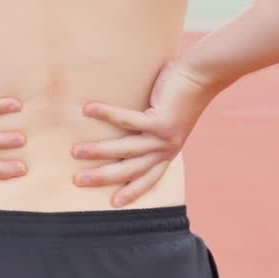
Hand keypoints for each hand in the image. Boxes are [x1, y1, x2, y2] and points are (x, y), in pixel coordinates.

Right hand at [70, 58, 220, 207]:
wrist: (202, 75)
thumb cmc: (182, 91)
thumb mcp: (166, 117)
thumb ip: (149, 125)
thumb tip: (122, 121)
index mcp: (168, 150)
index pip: (149, 177)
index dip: (132, 191)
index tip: (114, 203)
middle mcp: (166, 148)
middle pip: (131, 170)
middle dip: (104, 177)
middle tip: (78, 181)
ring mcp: (164, 137)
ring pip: (126, 150)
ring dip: (99, 151)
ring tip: (76, 151)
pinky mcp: (160, 120)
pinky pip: (128, 120)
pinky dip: (107, 114)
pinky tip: (88, 110)